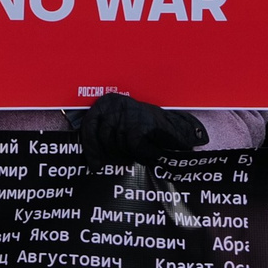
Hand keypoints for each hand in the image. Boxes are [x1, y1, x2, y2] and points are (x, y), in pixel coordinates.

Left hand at [75, 92, 206, 164]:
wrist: (178, 128)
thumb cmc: (148, 129)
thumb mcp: (120, 126)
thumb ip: (104, 133)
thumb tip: (90, 156)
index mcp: (107, 102)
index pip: (89, 124)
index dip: (90, 147)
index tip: (94, 164)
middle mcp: (116, 104)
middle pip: (103, 137)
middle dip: (112, 154)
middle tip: (125, 159)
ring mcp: (128, 114)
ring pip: (118, 144)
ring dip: (129, 154)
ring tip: (140, 152)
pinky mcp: (140, 125)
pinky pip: (133, 148)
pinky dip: (143, 153)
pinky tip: (152, 150)